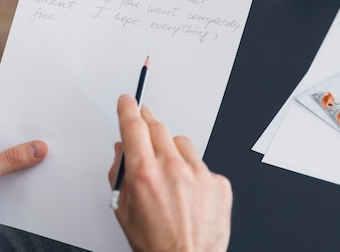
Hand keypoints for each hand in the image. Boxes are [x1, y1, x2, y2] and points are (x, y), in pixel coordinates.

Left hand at [0, 116, 47, 230]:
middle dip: (23, 152)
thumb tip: (37, 148)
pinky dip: (9, 184)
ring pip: (3, 163)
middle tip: (46, 154)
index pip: (4, 124)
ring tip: (39, 172)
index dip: (23, 129)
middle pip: (5, 144)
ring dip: (16, 170)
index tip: (44, 133)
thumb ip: (11, 160)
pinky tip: (24, 188)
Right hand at [109, 94, 232, 251]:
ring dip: (170, 149)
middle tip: (142, 122)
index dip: (128, 109)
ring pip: (181, 143)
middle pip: (157, 128)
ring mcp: (199, 174)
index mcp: (145, 174)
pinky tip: (187, 190)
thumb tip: (122, 150)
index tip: (127, 101)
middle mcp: (173, 169)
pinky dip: (192, 171)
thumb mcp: (123, 209)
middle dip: (147, 122)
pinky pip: (202, 164)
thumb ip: (120, 173)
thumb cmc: (155, 244)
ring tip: (167, 172)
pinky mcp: (219, 182)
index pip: (133, 127)